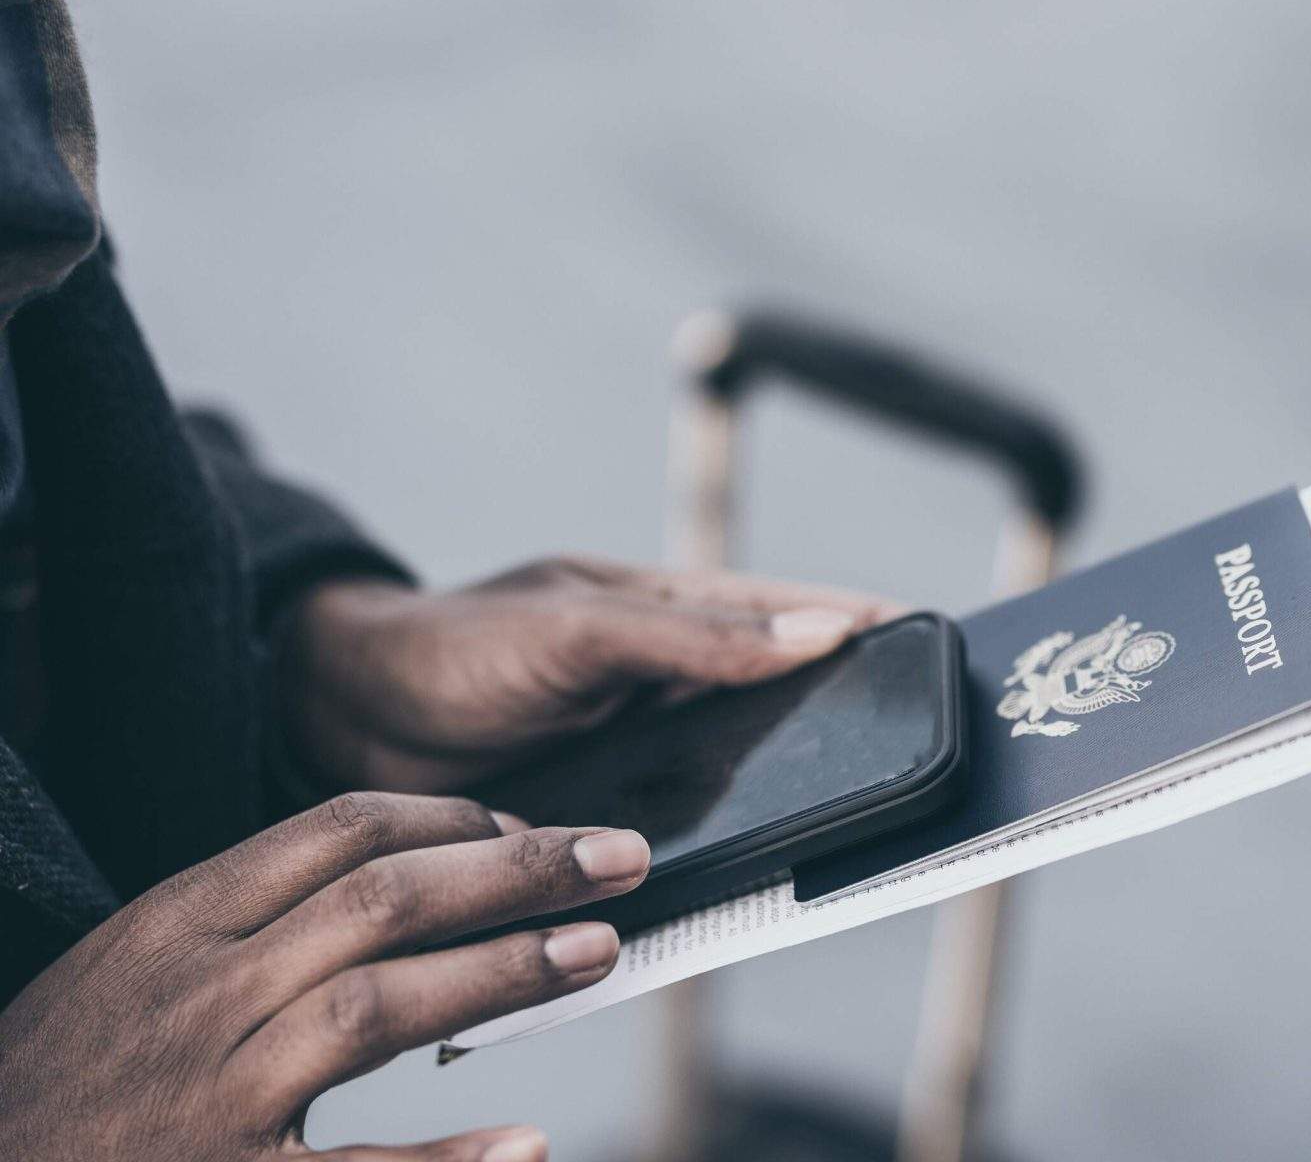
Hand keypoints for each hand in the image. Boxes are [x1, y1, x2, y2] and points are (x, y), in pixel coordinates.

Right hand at [0, 791, 651, 1161]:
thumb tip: (400, 876)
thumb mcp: (134, 963)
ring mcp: (209, 1095)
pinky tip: (523, 1143)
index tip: (529, 822)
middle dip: (517, 868)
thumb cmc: (57, 1077)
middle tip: (619, 857)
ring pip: (378, 1005)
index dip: (456, 816)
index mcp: (179, 919)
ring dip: (503, 971)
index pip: (341, 831)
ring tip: (597, 948)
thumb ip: (252, 917)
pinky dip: (440, 1161)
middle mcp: (200, 991)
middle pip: (385, 898)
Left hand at [281, 557, 903, 790]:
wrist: (340, 717)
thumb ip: (691, 638)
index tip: (925, 631)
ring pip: (738, 758)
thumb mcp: (575, 629)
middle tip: (911, 731)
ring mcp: (635, 739)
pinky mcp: (606, 802)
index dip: (853, 617)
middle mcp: (658, 673)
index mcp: (659, 608)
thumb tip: (815, 631)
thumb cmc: (451, 647)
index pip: (781, 608)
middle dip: (841, 702)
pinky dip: (725, 832)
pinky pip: (686, 818)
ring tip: (854, 800)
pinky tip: (754, 855)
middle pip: (775, 688)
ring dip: (787, 775)